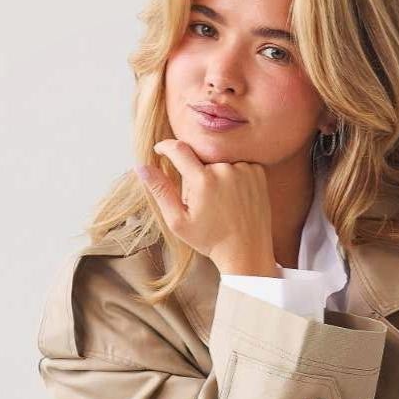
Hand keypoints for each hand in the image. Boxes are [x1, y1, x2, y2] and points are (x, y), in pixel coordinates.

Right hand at [137, 142, 275, 274]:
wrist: (246, 251)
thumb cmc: (209, 240)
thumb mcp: (178, 221)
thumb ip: (160, 191)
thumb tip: (141, 167)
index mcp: (203, 180)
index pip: (178, 149)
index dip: (165, 147)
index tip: (160, 150)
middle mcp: (225, 170)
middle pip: (199, 158)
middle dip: (194, 173)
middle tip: (200, 199)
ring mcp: (244, 169)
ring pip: (218, 160)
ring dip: (214, 174)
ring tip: (219, 201)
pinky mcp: (257, 171)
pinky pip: (237, 164)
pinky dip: (232, 175)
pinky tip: (233, 196)